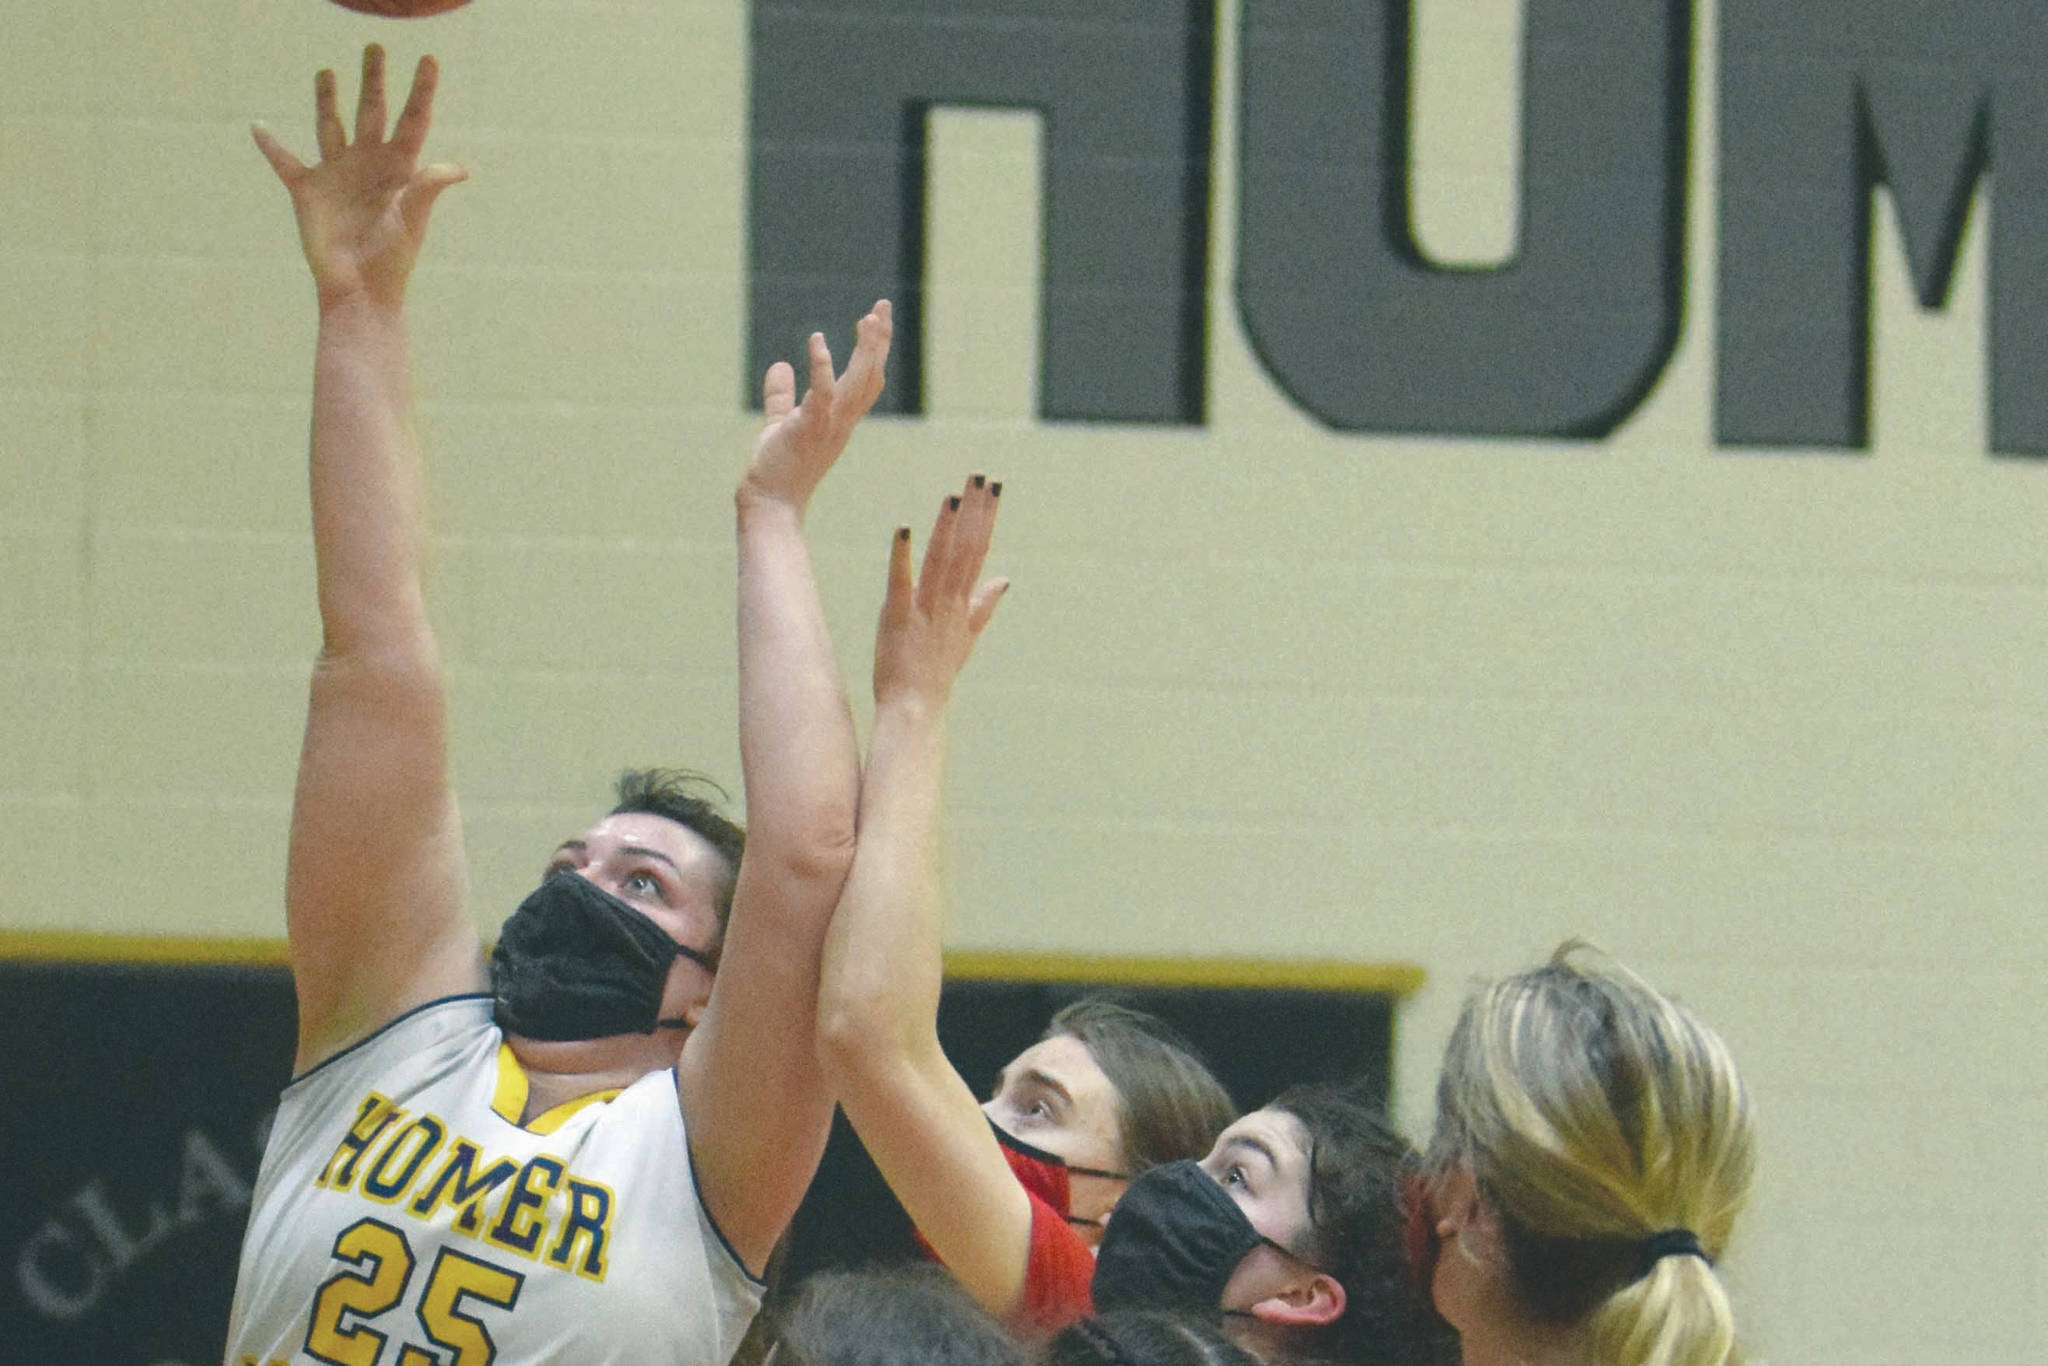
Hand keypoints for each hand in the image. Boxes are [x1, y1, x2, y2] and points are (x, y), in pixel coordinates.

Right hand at [252, 46, 465, 307]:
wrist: (361, 289)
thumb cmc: (393, 258)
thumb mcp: (413, 218)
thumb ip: (428, 187)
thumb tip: (459, 168)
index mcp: (400, 167)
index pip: (414, 120)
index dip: (422, 90)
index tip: (429, 59)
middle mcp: (369, 164)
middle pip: (372, 111)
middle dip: (374, 80)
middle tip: (375, 48)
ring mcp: (338, 174)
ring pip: (331, 125)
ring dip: (328, 99)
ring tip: (327, 72)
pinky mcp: (308, 191)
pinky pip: (285, 162)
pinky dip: (271, 146)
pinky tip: (257, 127)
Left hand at [742, 301, 891, 515]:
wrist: (770, 505)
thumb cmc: (777, 470)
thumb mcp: (781, 423)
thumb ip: (781, 395)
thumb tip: (780, 365)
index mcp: (840, 420)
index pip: (865, 380)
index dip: (873, 350)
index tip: (873, 320)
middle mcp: (842, 422)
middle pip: (870, 376)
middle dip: (879, 341)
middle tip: (883, 306)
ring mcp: (828, 426)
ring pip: (858, 383)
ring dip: (866, 349)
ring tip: (870, 318)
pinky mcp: (808, 429)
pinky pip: (822, 394)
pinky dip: (821, 366)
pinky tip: (817, 340)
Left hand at [873, 475, 1006, 708]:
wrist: (917, 708)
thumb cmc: (937, 672)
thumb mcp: (966, 636)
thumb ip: (984, 605)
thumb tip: (1005, 579)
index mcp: (962, 602)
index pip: (978, 551)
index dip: (986, 518)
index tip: (994, 487)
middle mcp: (948, 602)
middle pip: (965, 550)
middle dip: (974, 512)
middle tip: (981, 476)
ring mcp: (925, 609)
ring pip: (939, 562)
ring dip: (946, 528)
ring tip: (953, 495)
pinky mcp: (898, 618)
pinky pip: (901, 583)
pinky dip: (902, 557)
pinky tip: (902, 531)